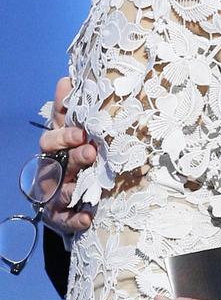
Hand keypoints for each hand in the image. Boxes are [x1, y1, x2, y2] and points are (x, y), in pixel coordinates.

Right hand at [38, 77, 96, 234]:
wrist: (72, 196)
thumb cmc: (71, 158)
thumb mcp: (69, 133)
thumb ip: (69, 111)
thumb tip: (66, 78)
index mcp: (53, 152)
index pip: (50, 142)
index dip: (63, 136)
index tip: (82, 132)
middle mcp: (50, 174)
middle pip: (55, 166)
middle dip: (73, 158)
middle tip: (91, 152)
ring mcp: (53, 197)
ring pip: (59, 192)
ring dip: (73, 187)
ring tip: (90, 185)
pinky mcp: (61, 219)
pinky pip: (66, 221)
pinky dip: (76, 220)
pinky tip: (88, 218)